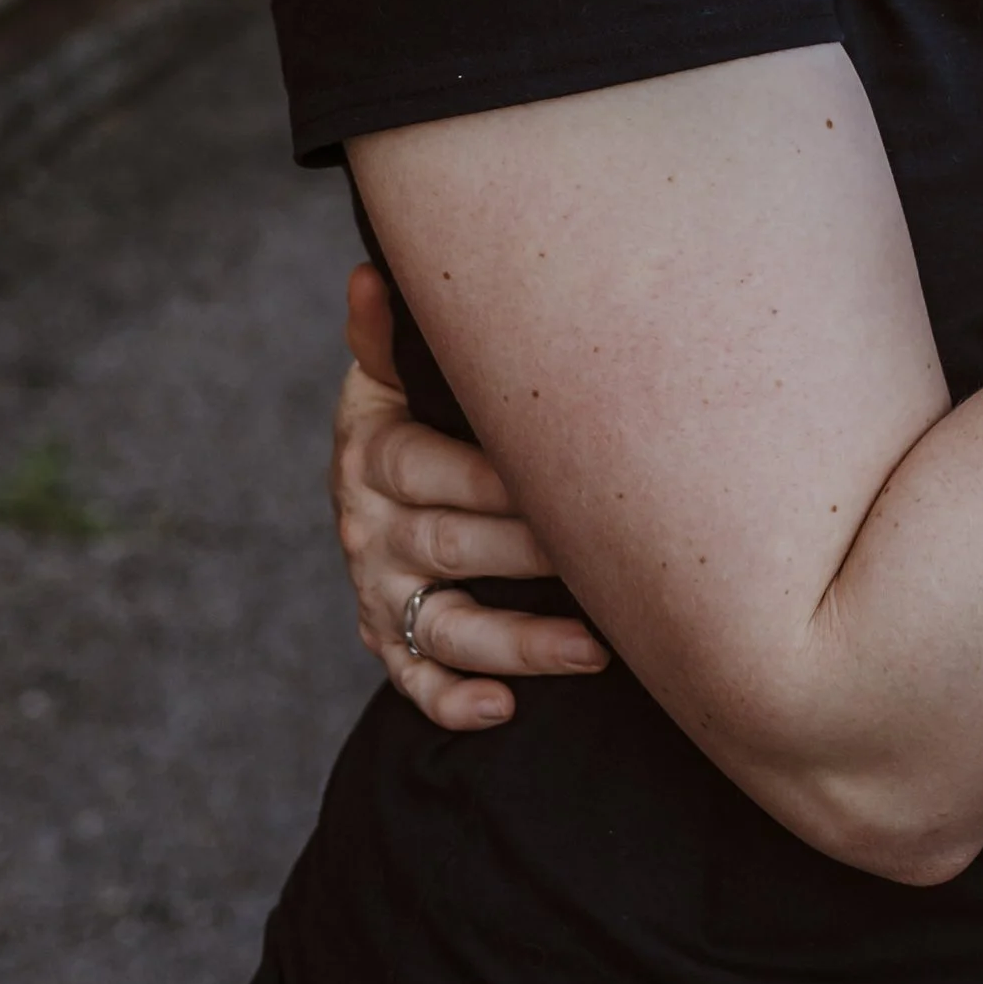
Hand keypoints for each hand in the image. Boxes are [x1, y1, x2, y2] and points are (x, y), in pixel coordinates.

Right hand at [331, 262, 607, 730]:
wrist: (376, 470)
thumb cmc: (417, 404)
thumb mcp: (397, 368)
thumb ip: (390, 334)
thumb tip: (369, 274)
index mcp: (374, 454)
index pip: (427, 468)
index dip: (494, 479)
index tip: (569, 481)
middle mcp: (369, 529)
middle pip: (450, 546)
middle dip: (531, 555)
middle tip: (613, 563)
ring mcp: (380, 592)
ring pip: (447, 626)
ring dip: (519, 644)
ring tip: (595, 652)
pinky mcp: (389, 640)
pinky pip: (414, 681)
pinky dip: (453, 702)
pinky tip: (504, 710)